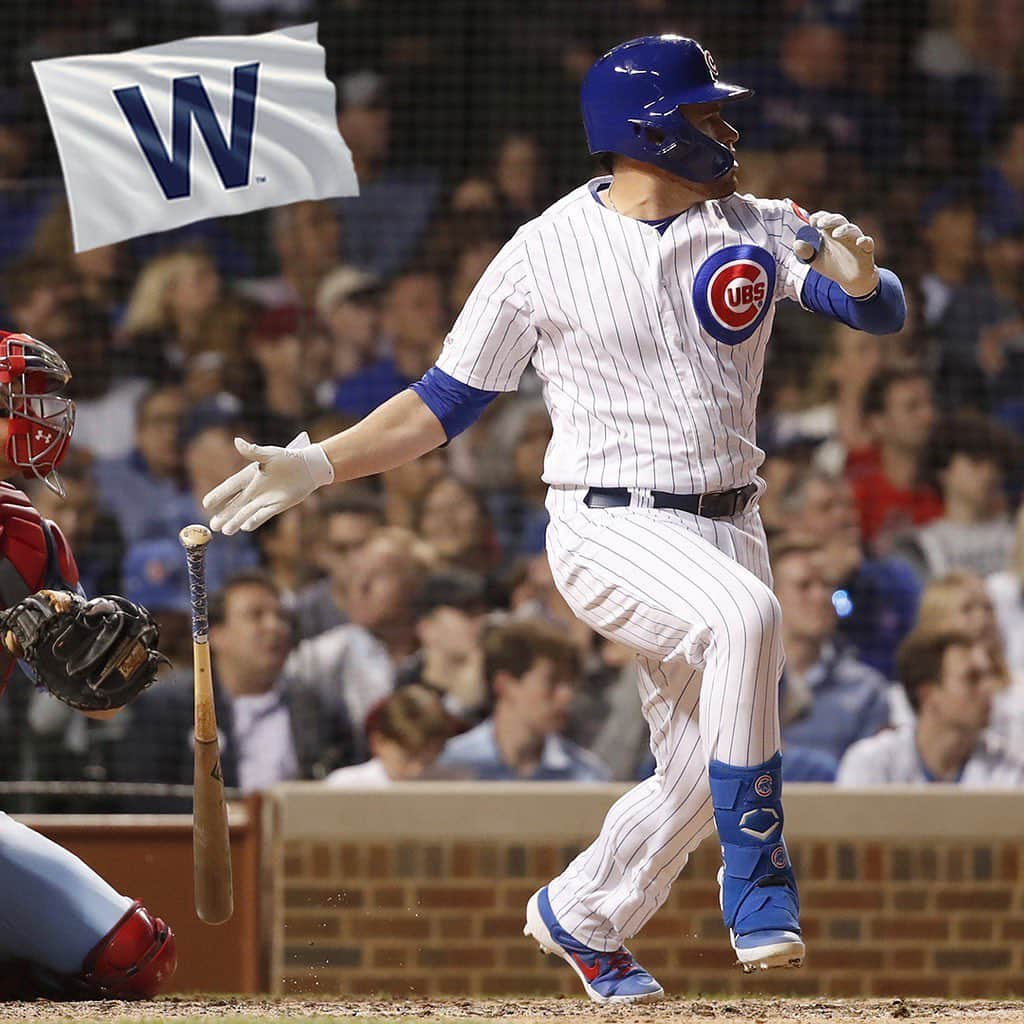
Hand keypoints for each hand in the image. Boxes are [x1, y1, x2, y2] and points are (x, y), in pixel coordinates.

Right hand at [203, 431, 334, 534]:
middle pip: (236, 504)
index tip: (206, 504)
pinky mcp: (277, 505)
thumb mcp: (270, 454)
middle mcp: (255, 489)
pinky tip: (245, 527)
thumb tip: (237, 441)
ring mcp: (265, 498)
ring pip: (247, 512)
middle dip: (224, 514)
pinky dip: (255, 520)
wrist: (308, 467)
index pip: (231, 487)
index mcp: (250, 476)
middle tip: (211, 526)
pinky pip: (264, 514)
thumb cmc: (288, 457)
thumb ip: (253, 451)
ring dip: (236, 521)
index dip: (219, 495)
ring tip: (224, 531)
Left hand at [793, 210, 878, 297]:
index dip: (819, 217)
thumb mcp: (815, 260)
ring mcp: (855, 240)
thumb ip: (805, 252)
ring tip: (835, 234)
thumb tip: (796, 243)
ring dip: (844, 230)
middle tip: (820, 223)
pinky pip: (868, 243)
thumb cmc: (832, 265)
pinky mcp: (866, 250)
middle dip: (829, 220)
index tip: (811, 222)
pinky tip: (860, 242)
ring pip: (852, 229)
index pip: (825, 219)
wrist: (850, 280)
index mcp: (829, 233)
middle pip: (838, 220)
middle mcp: (843, 234)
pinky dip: (864, 241)